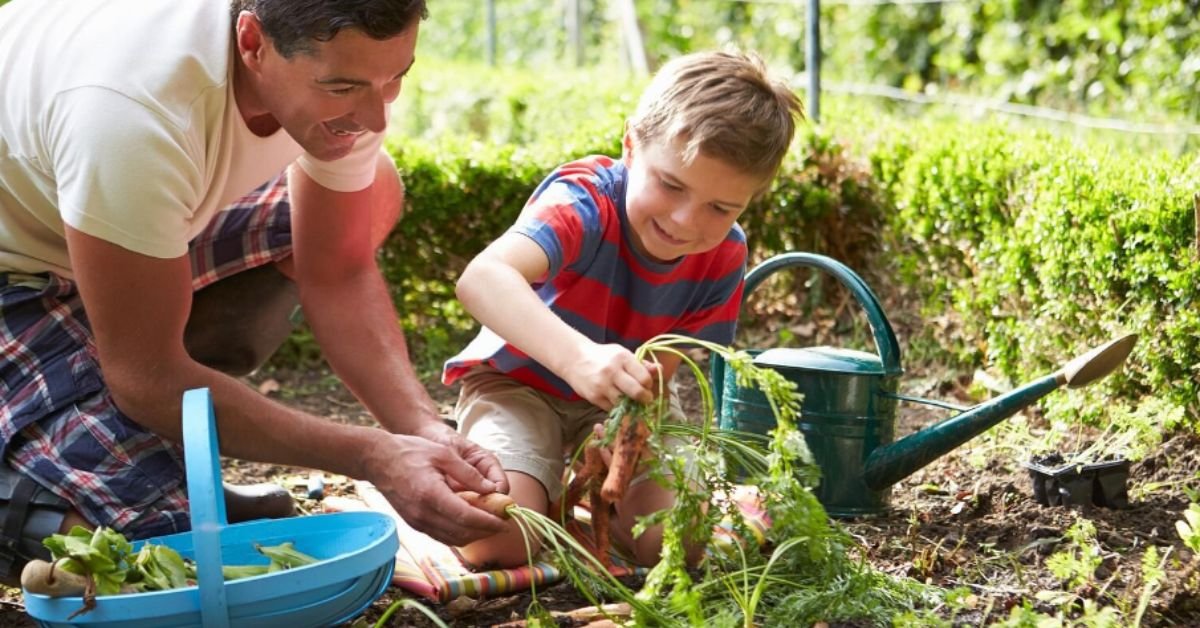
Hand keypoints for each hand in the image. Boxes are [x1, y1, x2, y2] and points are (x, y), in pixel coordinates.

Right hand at [361, 429, 509, 545]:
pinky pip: (441, 536)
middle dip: (486, 531)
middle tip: (503, 523)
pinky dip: (459, 534)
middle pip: (462, 533)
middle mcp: (423, 515)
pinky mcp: (414, 524)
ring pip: (452, 539)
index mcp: (431, 495)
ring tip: (490, 524)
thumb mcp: (443, 454)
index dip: (489, 522)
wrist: (377, 460)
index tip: (505, 521)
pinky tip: (470, 524)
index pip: (466, 517)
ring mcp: (417, 522)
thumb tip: (491, 489)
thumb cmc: (410, 451)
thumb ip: (468, 473)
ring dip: (474, 536)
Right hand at [562, 343, 660, 409]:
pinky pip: (612, 408)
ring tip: (630, 400)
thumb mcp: (622, 354)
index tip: (647, 386)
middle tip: (645, 399)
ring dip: (631, 405)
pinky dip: (617, 407)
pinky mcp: (594, 397)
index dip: (649, 385)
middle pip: (636, 392)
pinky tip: (617, 400)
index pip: (644, 378)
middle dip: (645, 398)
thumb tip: (659, 369)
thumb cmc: (603, 357)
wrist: (575, 359)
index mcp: (623, 358)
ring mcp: (602, 386)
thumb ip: (641, 364)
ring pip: (625, 403)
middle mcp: (612, 372)